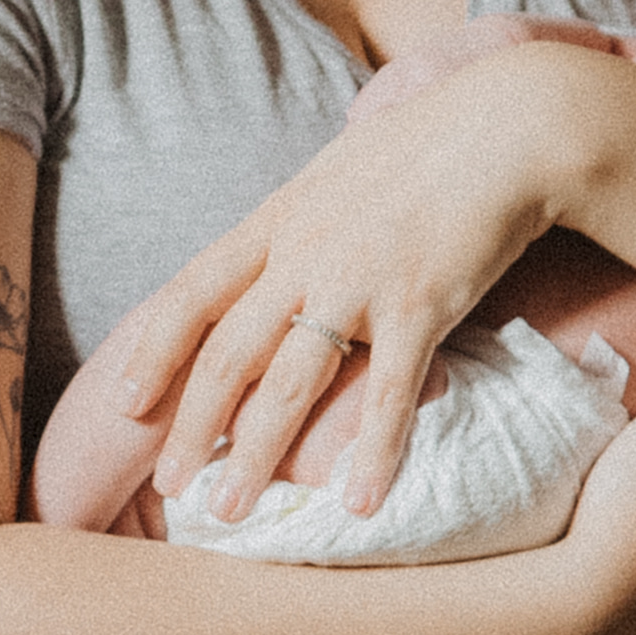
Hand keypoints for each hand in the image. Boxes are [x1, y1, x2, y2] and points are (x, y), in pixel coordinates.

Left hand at [114, 39, 614, 519]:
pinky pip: (389, 393)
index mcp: (280, 219)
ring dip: (253, 453)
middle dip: (191, 424)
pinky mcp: (421, 305)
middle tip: (167, 486)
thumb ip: (305, 213)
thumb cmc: (432, 141)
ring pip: (290, 383)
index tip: (126, 400)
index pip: (194, 290)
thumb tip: (281, 236)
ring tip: (228, 511)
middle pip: (229, 352)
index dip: (154, 349)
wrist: (509, 122)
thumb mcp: (342, 168)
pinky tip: (359, 505)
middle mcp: (305, 254)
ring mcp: (359, 281)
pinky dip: (374, 453)